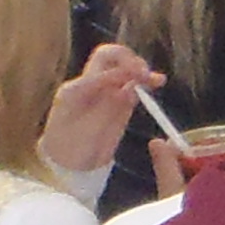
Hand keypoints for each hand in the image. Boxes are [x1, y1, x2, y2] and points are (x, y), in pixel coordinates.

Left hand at [41, 42, 160, 177]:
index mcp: (75, 89)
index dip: (121, 71)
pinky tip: (156, 83)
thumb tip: (130, 88)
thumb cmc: (72, 151)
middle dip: (128, 60)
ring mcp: (102, 91)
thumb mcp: (89, 131)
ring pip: (121, 67)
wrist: (68, 168)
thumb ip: (109, 109)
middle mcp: (88, 84)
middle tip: (144, 74)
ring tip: (155, 80)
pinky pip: (129, 83)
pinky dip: (143, 81)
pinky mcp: (115, 100)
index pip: (101, 69)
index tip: (139, 77)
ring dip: (139, 68)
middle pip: (109, 57)